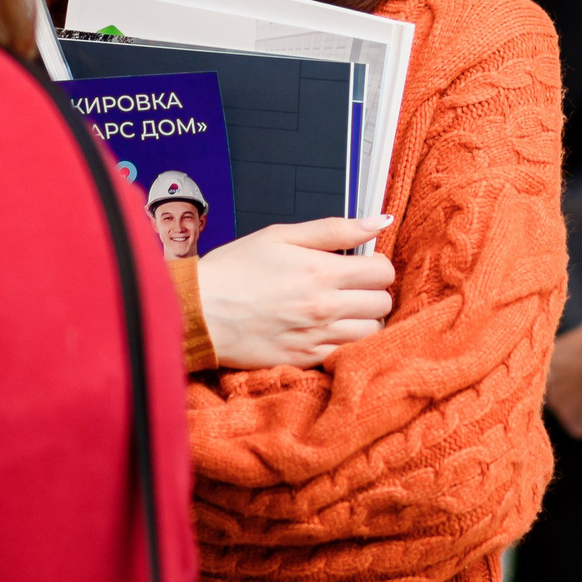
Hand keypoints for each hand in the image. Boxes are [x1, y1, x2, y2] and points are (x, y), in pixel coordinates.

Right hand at [197, 215, 396, 369]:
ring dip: (365, 320)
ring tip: (344, 310)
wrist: (199, 311)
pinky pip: (347, 355)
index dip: (377, 265)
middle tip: (352, 287)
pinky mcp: (304, 360)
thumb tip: (377, 221)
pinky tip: (330, 331)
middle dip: (373, 292)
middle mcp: (324, 307)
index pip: (383, 272)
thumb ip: (333, 228)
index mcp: (321, 271)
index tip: (362, 264)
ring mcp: (316, 337)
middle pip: (383, 303)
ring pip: (372, 333)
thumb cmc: (234, 270)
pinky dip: (348, 343)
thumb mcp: (280, 236)